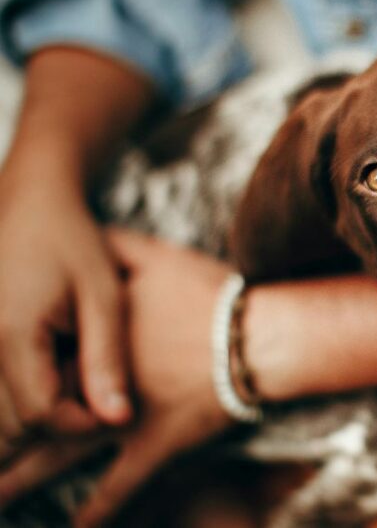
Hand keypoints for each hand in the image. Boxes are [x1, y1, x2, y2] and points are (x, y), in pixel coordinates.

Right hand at [0, 173, 129, 451]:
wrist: (30, 202)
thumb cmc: (72, 242)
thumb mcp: (104, 297)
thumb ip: (107, 359)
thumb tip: (116, 420)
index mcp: (11, 333)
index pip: (38, 415)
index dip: (80, 422)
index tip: (112, 406)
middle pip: (9, 425)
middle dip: (54, 418)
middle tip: (89, 385)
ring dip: (32, 408)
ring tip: (67, 371)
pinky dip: (14, 392)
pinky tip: (45, 365)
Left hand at [0, 230, 232, 525]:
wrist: (256, 336)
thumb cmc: (210, 295)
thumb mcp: (158, 255)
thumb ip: (115, 243)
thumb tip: (89, 229)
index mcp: (87, 341)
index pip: (26, 363)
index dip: (0, 382)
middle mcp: (91, 386)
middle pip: (24, 419)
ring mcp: (119, 422)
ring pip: (53, 461)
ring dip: (15, 484)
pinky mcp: (153, 446)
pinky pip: (116, 489)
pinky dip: (95, 516)